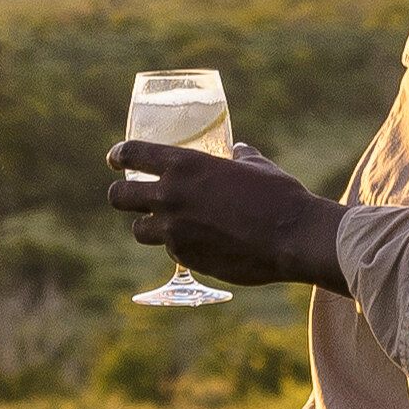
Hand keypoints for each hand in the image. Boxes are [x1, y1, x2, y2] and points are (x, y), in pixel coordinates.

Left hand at [108, 138, 341, 294]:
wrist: (293, 237)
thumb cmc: (280, 195)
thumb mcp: (256, 166)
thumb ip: (239, 157)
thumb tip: (238, 150)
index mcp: (185, 165)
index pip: (132, 154)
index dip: (119, 155)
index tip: (115, 158)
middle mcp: (171, 196)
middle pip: (119, 197)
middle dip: (120, 194)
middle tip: (127, 195)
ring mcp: (174, 230)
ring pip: (138, 229)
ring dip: (147, 225)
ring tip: (161, 224)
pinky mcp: (185, 258)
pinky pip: (170, 250)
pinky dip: (178, 246)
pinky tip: (197, 242)